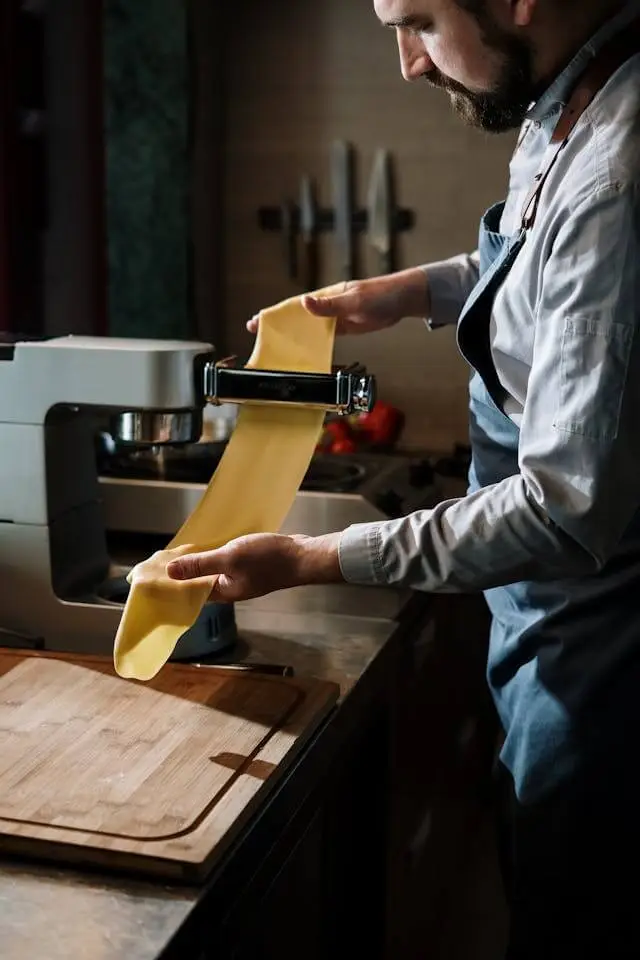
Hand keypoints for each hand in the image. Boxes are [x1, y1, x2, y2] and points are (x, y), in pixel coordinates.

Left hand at [166, 532, 343, 602]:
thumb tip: (170, 573)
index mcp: (223, 592)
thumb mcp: (229, 558)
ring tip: (182, 547)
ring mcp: (241, 577)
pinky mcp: (250, 566)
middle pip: (200, 581)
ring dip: (200, 560)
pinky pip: (226, 561)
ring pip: (213, 570)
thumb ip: (200, 565)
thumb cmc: (269, 559)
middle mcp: (230, 588)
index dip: (172, 582)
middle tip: (164, 556)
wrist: (303, 556)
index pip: (190, 591)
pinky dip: (216, 553)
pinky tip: (213, 542)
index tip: (155, 572)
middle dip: (183, 570)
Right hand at [246, 268, 428, 336]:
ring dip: (294, 336)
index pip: (295, 305)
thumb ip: (330, 305)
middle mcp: (327, 306)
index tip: (258, 320)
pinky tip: (304, 352)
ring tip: (277, 346)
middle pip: (298, 317)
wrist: (402, 300)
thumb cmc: (380, 294)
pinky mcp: (345, 327)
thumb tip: (305, 302)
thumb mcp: (354, 300)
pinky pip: (325, 337)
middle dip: (278, 325)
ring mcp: (336, 318)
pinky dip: (314, 344)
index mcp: (326, 296)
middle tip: (258, 334)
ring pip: (310, 328)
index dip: (275, 313)